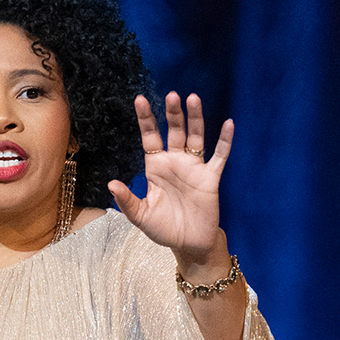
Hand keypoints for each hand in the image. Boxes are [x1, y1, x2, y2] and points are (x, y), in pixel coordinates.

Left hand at [108, 93, 232, 263]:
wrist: (189, 244)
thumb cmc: (164, 229)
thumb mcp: (141, 216)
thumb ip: (127, 200)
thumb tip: (111, 184)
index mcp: (156, 166)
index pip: (150, 136)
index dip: (146, 119)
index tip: (140, 99)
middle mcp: (175, 162)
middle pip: (174, 131)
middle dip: (173, 113)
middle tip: (171, 94)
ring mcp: (194, 167)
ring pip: (196, 137)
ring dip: (195, 119)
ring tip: (193, 99)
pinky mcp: (210, 177)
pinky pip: (219, 156)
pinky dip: (225, 141)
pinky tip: (228, 124)